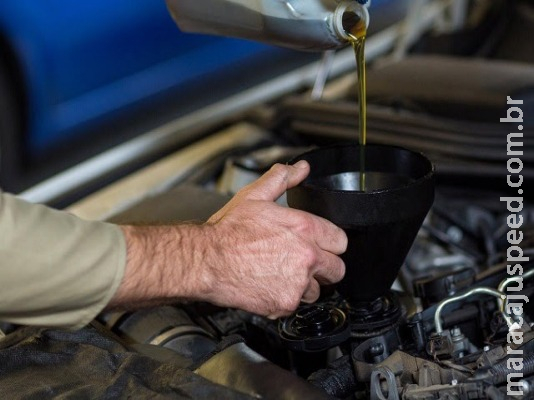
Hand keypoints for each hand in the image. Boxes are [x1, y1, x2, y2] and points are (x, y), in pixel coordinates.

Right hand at [112, 161, 346, 318]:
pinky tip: (270, 285)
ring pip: (318, 290)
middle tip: (304, 262)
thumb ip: (282, 179)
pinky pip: (296, 305)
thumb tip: (300, 168)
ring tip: (282, 274)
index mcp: (304, 228)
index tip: (320, 245)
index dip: (330, 243)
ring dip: (305, 285)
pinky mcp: (285, 303)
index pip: (341, 241)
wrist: (205, 261)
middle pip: (337, 269)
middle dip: (324, 267)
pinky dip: (286, 298)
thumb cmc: (227, 231)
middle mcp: (306, 257)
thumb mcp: (254, 196)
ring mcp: (297, 283)